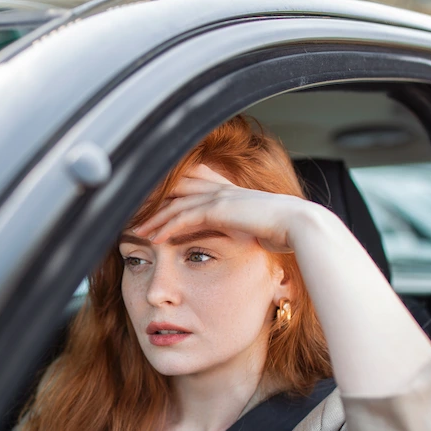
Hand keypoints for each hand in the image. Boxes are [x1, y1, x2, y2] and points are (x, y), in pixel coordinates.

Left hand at [131, 164, 329, 252]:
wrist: (300, 226)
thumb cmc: (284, 231)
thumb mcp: (257, 228)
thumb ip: (241, 230)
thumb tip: (239, 240)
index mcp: (228, 193)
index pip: (189, 191)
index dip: (167, 201)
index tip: (148, 213)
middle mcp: (220, 190)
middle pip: (175, 193)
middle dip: (152, 205)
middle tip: (130, 217)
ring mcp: (219, 197)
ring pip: (176, 205)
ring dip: (153, 218)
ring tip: (134, 231)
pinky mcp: (219, 209)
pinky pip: (185, 217)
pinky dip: (166, 227)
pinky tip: (153, 237)